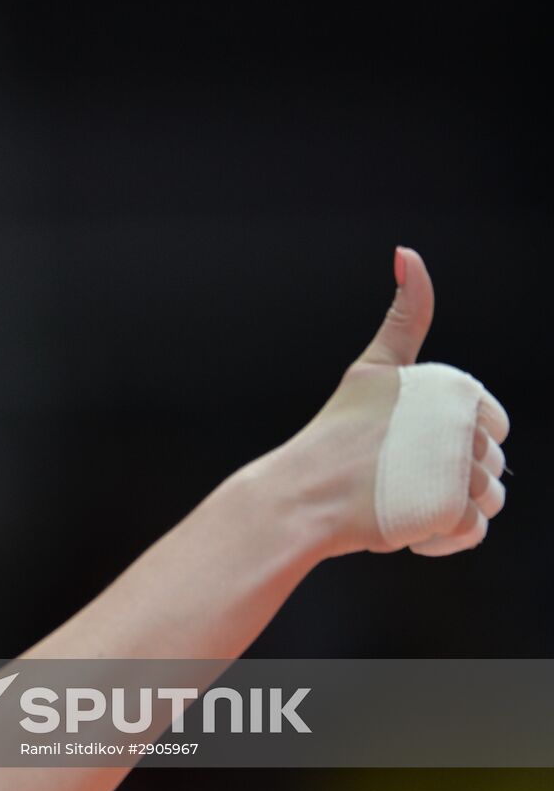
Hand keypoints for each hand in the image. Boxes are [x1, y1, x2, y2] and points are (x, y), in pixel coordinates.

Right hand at [283, 247, 509, 558]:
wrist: (299, 497)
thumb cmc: (331, 439)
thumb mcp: (372, 368)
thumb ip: (404, 315)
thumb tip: (409, 252)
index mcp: (449, 385)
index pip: (492, 421)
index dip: (451, 440)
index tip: (405, 444)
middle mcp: (459, 420)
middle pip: (489, 461)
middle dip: (450, 477)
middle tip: (394, 477)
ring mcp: (456, 465)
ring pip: (487, 498)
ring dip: (449, 508)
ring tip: (401, 502)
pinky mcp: (450, 510)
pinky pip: (473, 532)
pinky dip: (443, 538)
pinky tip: (408, 527)